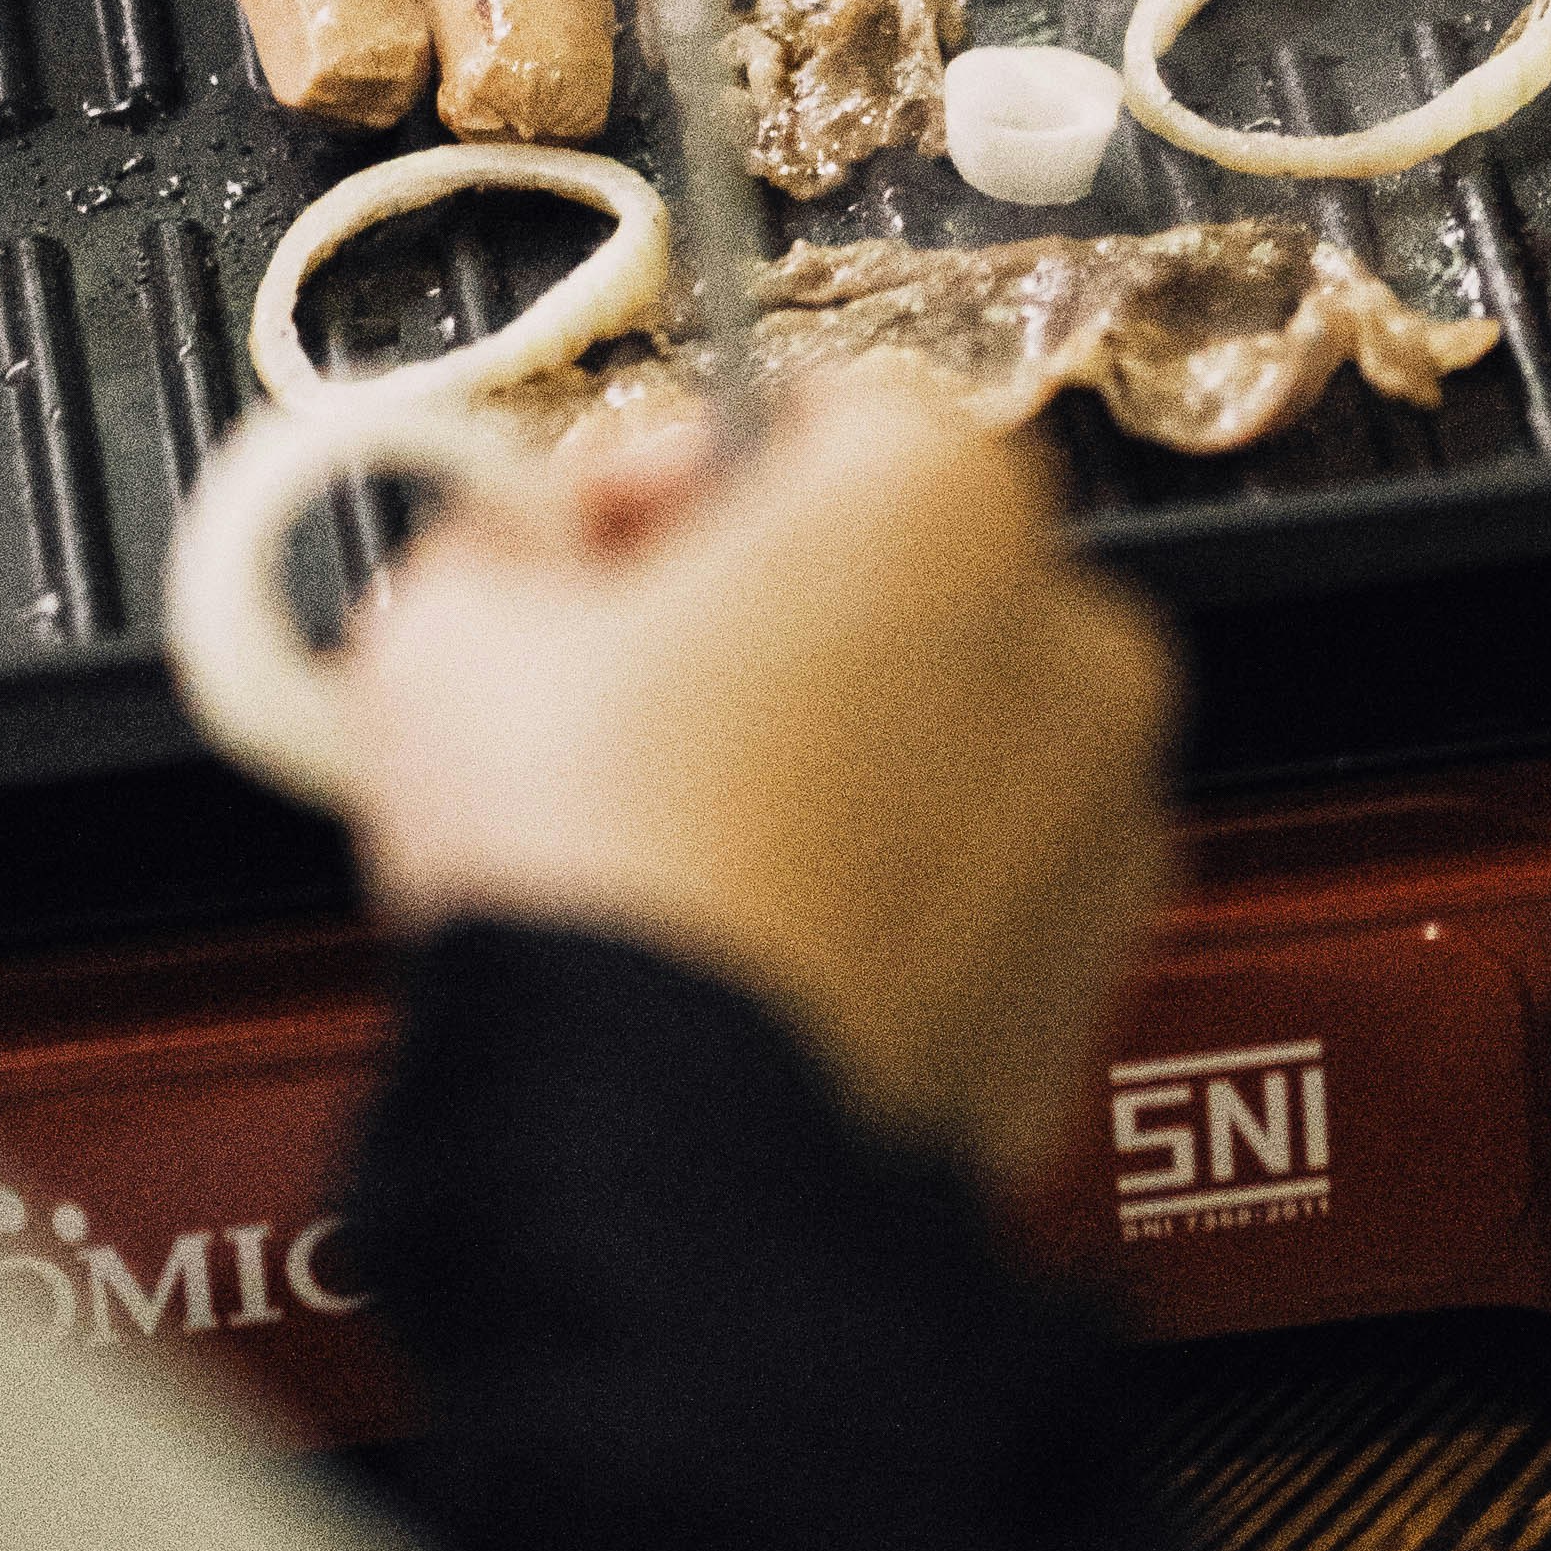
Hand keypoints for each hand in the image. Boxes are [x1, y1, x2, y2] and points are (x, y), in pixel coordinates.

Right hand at [337, 377, 1178, 1187]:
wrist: (680, 1146)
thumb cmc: (603, 880)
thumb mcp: (444, 624)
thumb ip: (493, 540)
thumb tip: (509, 559)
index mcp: (944, 494)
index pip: (799, 404)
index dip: (657, 476)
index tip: (578, 547)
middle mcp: (1073, 633)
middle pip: (888, 573)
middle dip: (749, 619)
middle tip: (609, 700)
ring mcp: (1106, 809)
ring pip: (939, 733)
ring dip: (821, 756)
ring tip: (668, 842)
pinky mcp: (1091, 963)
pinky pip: (968, 880)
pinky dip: (876, 889)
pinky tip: (744, 936)